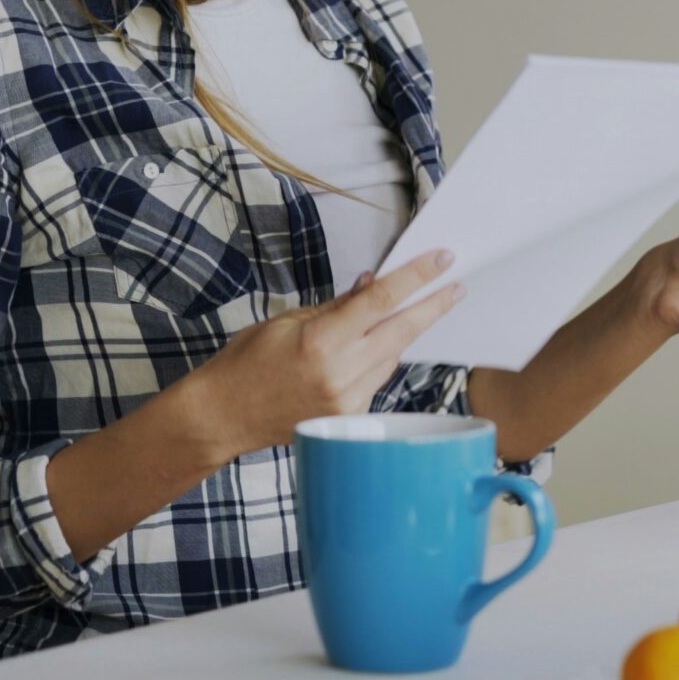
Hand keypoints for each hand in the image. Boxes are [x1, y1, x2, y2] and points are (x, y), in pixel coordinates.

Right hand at [188, 250, 467, 453]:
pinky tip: (374, 347)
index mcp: (321, 341)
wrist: (222, 415)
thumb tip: (372, 284)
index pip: (380, 301)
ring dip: (403, 332)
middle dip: (432, 306)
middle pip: (401, 331)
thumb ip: (337, 306)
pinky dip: (380, 358)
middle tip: (456, 286)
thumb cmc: (247, 363)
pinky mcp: (348, 419)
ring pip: (392, 356)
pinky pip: (377, 380)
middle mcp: (339, 373)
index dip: (415, 278)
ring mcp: (346, 401)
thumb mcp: (287, 321)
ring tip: (413, 311)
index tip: (441, 260)